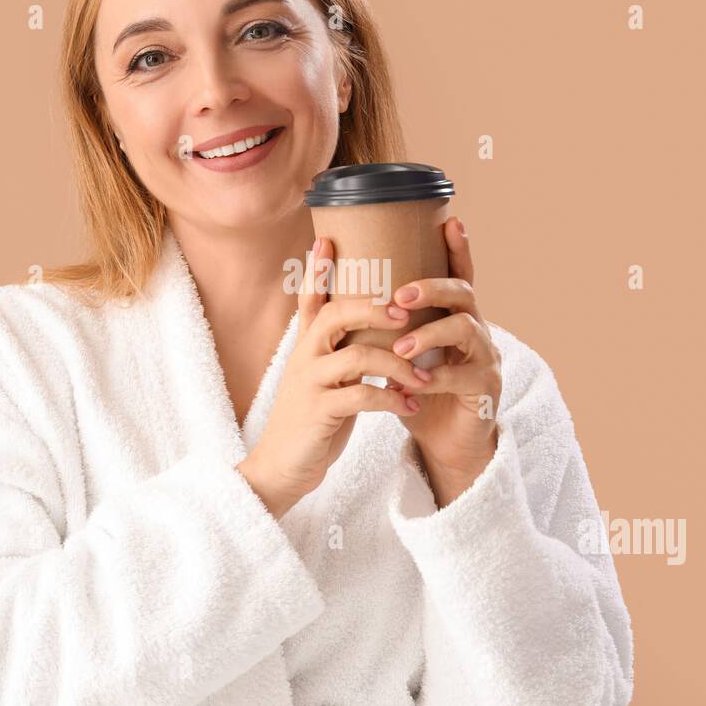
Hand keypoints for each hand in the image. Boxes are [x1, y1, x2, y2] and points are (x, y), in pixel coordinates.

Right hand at [237, 236, 433, 518]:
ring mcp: (310, 383)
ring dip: (397, 364)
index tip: (328, 238)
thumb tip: (376, 329)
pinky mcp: (319, 412)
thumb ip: (343, 352)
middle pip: (336, 315)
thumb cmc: (312, 420)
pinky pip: (362, 396)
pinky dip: (391, 399)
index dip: (319, 269)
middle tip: (406, 311)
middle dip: (374, 307)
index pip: (310, 299)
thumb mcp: (325, 379)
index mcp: (306, 346)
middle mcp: (305, 357)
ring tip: (423, 378)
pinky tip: (410, 407)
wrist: (283, 467)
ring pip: (357, 356)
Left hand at [384, 216, 502, 507]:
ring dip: (431, 334)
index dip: (457, 249)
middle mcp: (476, 331)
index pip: (458, 275)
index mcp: (454, 317)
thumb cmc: (417, 392)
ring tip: (400, 348)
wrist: (442, 444)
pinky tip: (415, 385)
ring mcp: (486, 359)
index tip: (451, 220)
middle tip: (400, 295)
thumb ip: (384, 327)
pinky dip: (437, 379)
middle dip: (432, 288)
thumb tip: (340, 291)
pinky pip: (465, 376)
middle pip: (465, 293)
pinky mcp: (486, 390)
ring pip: (468, 330)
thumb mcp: (398, 355)